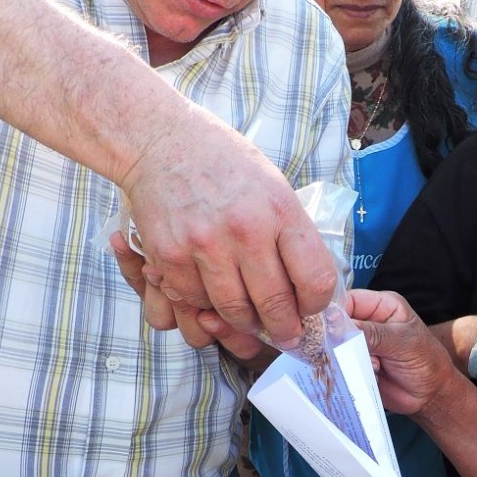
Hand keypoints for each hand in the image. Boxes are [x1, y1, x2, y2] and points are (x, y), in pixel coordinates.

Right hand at [116, 118, 336, 356]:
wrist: (161, 140)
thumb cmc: (223, 163)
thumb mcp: (272, 186)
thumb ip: (289, 233)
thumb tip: (307, 286)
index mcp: (280, 210)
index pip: (314, 279)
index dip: (316, 305)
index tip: (310, 311)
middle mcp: (246, 230)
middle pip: (275, 304)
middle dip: (284, 329)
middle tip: (286, 336)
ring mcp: (205, 245)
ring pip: (233, 311)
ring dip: (245, 324)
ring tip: (250, 322)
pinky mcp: (170, 255)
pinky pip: (194, 301)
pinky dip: (204, 305)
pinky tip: (210, 294)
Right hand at [347, 287, 463, 418]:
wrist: (430, 395)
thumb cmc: (427, 361)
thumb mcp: (403, 342)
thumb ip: (372, 333)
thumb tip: (338, 325)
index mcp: (382, 305)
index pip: (348, 300)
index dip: (336, 312)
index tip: (332, 329)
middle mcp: (369, 321)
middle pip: (337, 323)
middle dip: (342, 339)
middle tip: (355, 352)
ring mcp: (361, 343)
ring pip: (337, 346)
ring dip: (349, 358)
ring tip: (375, 365)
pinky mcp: (357, 363)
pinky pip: (341, 364)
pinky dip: (350, 371)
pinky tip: (371, 374)